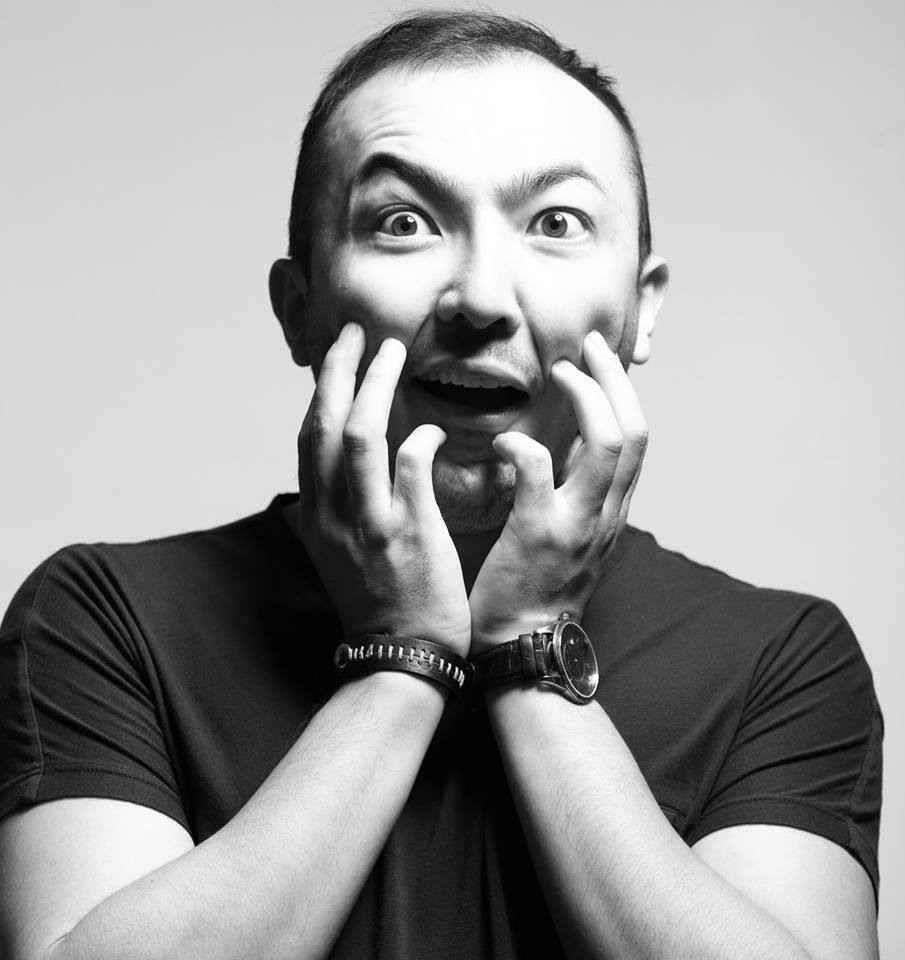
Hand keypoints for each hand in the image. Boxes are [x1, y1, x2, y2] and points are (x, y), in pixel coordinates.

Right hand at [297, 323, 471, 654]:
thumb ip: (336, 508)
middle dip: (339, 370)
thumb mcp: (340, 551)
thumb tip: (334, 474)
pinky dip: (419, 440)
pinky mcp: (407, 535)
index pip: (311, 435)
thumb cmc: (378, 600)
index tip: (339, 352)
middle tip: (358, 331)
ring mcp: (369, 522)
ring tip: (394, 353)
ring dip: (374, 387)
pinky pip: (409, 471)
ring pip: (359, 436)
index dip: (322, 388)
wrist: (399, 656)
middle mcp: (333, 511)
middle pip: (325, 422)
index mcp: (318, 512)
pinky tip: (432, 427)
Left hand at [468, 330, 647, 651]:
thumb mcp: (577, 539)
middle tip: (587, 347)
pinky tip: (501, 444)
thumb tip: (572, 448)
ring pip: (608, 443)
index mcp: (612, 511)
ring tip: (558, 372)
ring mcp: (578, 524)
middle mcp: (606, 514)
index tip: (598, 360)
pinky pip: (538, 469)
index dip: (623, 392)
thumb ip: (580, 494)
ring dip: (586, 396)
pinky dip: (520, 445)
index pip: (637, 438)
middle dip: (615, 379)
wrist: (525, 649)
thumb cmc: (539, 591)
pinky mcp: (538, 533)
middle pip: (634, 431)